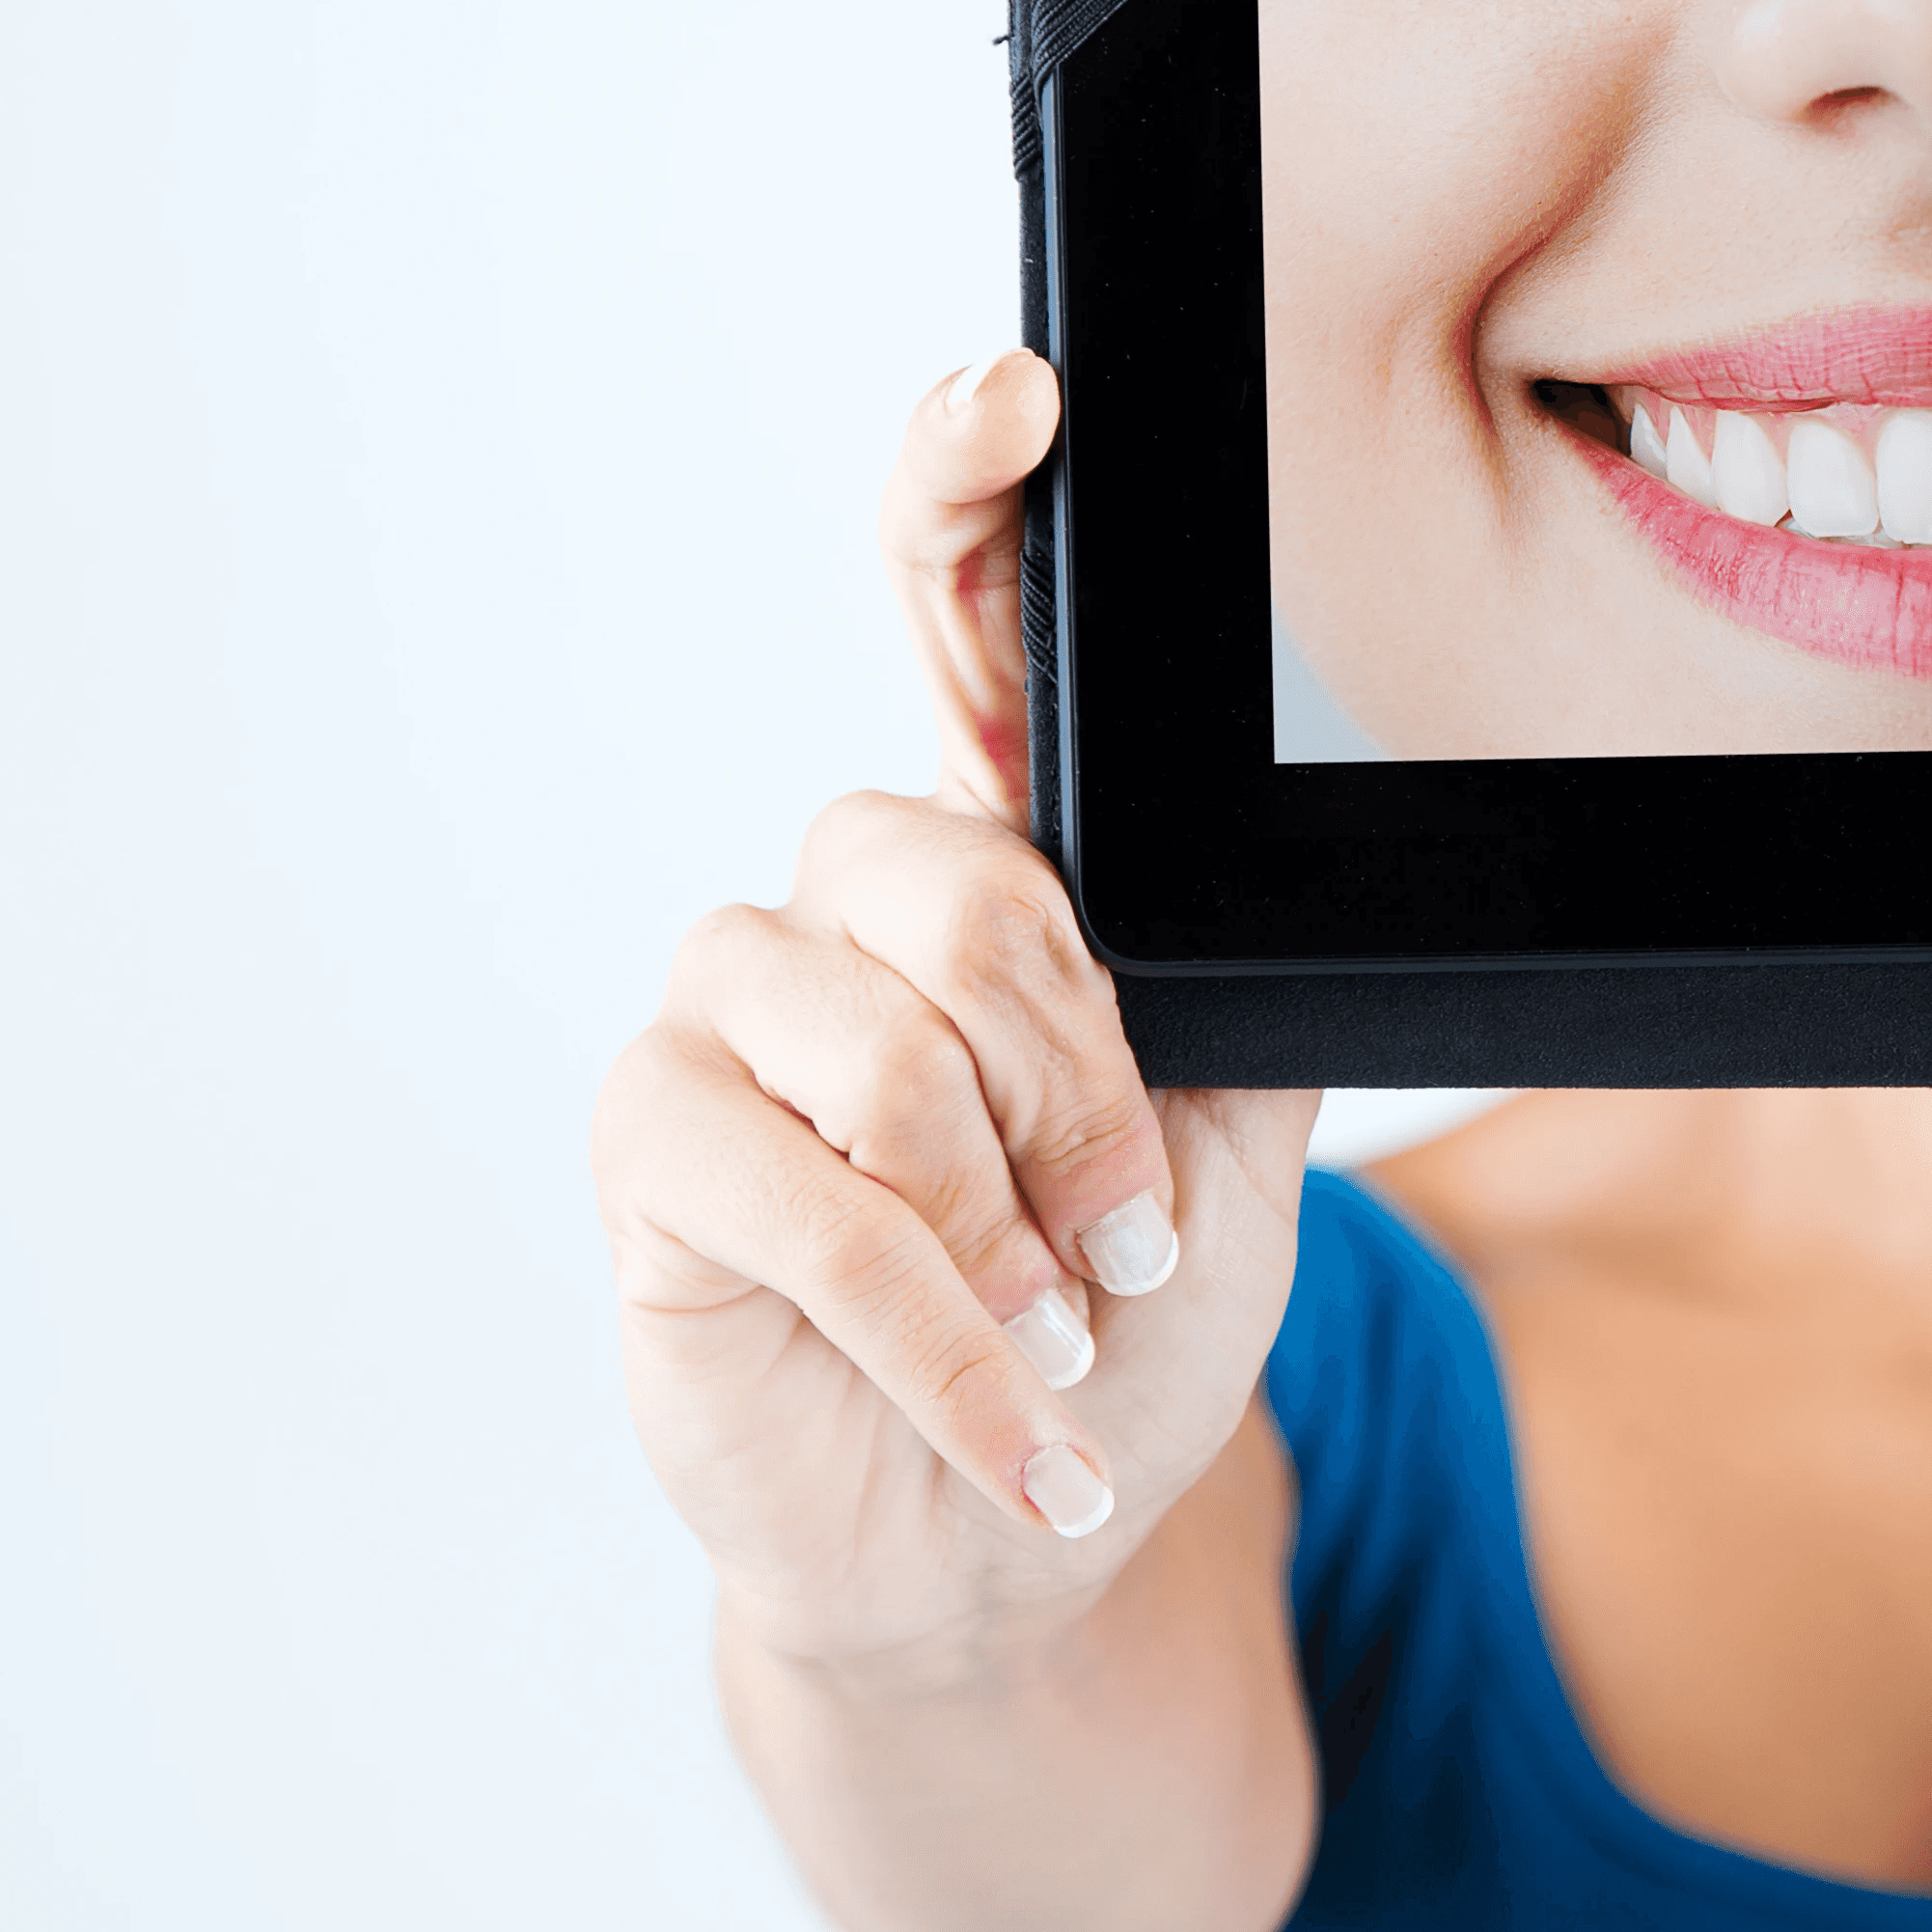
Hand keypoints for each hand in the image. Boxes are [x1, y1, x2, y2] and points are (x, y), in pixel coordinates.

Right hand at [590, 352, 1318, 1673]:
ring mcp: (732, 1019)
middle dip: (1079, 1090)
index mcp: (989, 866)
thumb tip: (1275, 889)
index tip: (1019, 395)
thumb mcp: (1235, 1146)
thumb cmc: (1106, 1324)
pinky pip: (817, 1203)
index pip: (954, 627)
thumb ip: (1233, 990)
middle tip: (1114, 1236)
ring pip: (892, 1044)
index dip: (963, 492)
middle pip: (969, 882)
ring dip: (1014, 1221)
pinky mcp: (656, 1154)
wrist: (1010, 1536)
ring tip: (1055, 1325)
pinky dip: (951, 1336)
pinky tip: (1017, 1418)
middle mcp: (842, 907)